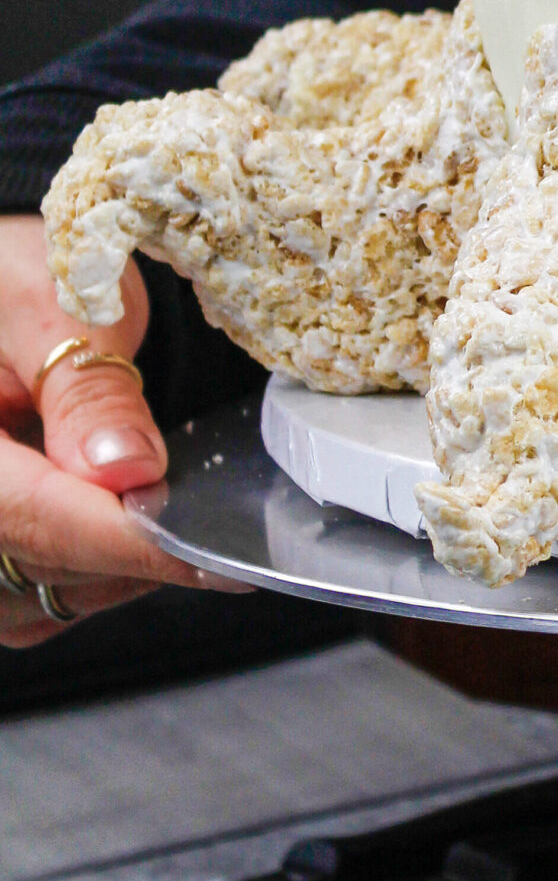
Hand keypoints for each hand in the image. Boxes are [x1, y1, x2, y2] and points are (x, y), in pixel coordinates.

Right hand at [0, 215, 219, 646]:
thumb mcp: (51, 304)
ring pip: (38, 597)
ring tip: (170, 510)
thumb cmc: (7, 279)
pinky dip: (91, 577)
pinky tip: (130, 527)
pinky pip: (33, 601)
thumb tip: (129, 471)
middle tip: (214, 522)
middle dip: (131, 549)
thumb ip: (89, 391)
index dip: (125, 541)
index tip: (206, 554)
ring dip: (114, 568)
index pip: (31, 517)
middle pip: (37, 564)